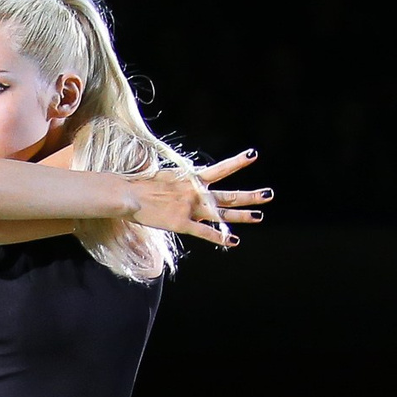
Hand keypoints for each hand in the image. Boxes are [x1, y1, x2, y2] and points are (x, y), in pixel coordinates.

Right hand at [128, 149, 271, 247]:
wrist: (127, 195)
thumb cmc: (138, 184)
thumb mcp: (162, 176)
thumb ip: (176, 180)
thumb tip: (176, 181)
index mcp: (191, 178)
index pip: (220, 168)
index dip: (238, 162)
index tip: (253, 155)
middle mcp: (196, 193)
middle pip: (229, 195)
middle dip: (250, 195)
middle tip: (269, 194)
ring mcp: (190, 209)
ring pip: (222, 214)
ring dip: (242, 216)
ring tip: (260, 216)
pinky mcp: (182, 224)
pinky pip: (205, 233)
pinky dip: (220, 237)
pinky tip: (233, 242)